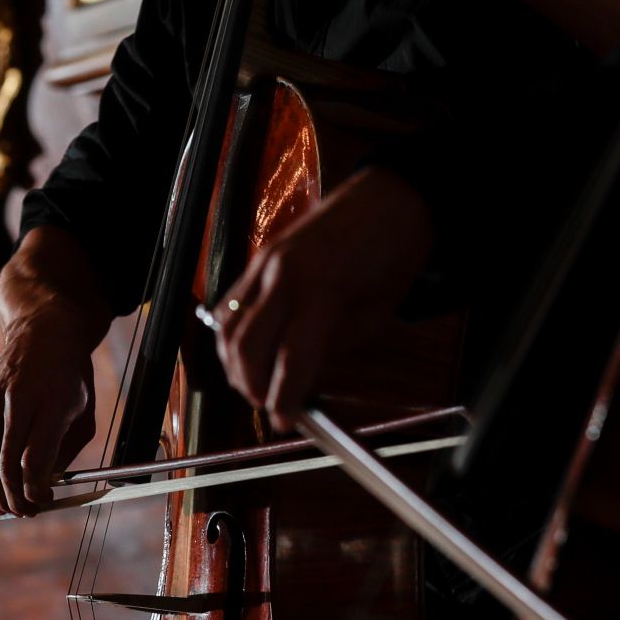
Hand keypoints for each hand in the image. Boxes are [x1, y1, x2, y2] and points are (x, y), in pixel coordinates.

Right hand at [0, 304, 97, 517]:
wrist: (43, 331)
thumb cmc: (70, 376)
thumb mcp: (83, 411)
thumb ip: (65, 451)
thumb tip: (44, 487)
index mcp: (51, 402)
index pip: (34, 460)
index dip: (37, 490)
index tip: (46, 501)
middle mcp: (19, 400)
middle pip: (6, 465)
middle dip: (15, 498)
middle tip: (26, 512)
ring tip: (8, 509)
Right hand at [210, 166, 433, 429]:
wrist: (391, 198)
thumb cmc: (392, 254)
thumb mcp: (373, 314)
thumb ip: (332, 348)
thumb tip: (301, 381)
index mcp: (321, 289)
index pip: (289, 360)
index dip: (283, 399)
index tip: (286, 422)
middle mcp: (283, 274)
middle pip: (245, 347)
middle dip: (251, 386)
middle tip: (270, 405)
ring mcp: (266, 261)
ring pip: (227, 326)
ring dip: (235, 362)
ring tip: (256, 383)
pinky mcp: (261, 256)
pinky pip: (231, 302)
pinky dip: (232, 333)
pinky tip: (248, 350)